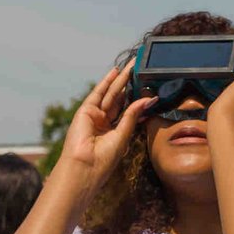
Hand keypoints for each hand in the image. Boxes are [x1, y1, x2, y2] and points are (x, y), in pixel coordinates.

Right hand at [57, 63, 155, 199]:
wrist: (85, 167)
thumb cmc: (104, 159)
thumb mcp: (123, 135)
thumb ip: (133, 115)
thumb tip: (148, 99)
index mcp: (113, 132)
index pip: (127, 111)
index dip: (137, 99)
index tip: (148, 88)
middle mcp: (103, 123)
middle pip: (119, 100)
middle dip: (129, 84)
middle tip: (140, 69)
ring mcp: (94, 116)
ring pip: (110, 94)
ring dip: (120, 80)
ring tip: (131, 66)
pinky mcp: (85, 111)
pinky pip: (98, 94)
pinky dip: (106, 82)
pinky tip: (115, 72)